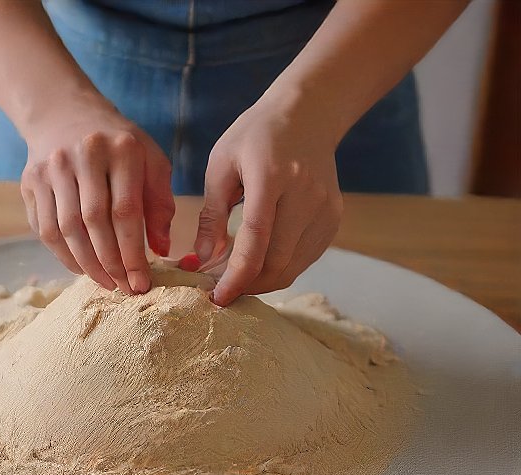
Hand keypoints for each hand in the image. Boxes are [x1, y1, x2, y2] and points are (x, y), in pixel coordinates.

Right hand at [21, 95, 174, 293]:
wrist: (66, 113)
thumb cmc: (119, 146)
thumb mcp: (151, 162)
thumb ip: (160, 204)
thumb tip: (161, 250)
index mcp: (122, 149)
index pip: (126, 212)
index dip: (133, 253)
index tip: (142, 282)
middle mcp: (83, 155)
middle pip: (94, 223)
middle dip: (111, 264)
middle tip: (125, 288)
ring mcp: (52, 168)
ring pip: (66, 229)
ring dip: (88, 265)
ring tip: (107, 283)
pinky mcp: (31, 181)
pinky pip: (44, 229)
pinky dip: (64, 255)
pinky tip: (82, 268)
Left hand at [194, 96, 342, 305]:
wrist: (309, 114)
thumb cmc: (256, 135)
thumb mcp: (221, 165)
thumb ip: (212, 214)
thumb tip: (203, 259)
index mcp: (271, 177)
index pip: (255, 239)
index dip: (236, 276)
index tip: (217, 298)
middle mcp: (305, 195)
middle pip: (277, 262)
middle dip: (246, 285)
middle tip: (221, 290)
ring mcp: (325, 209)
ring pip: (292, 267)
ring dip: (262, 282)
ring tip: (237, 278)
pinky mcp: (333, 219)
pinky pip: (304, 259)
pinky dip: (280, 269)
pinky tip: (261, 263)